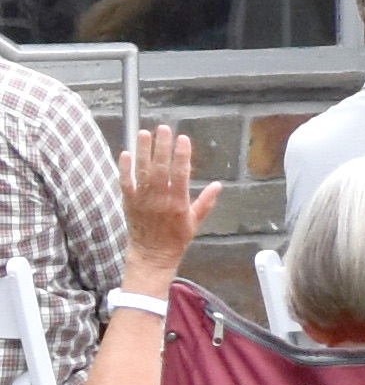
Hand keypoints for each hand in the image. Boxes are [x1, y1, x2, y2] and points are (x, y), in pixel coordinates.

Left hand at [121, 121, 212, 282]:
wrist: (151, 256)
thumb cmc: (176, 239)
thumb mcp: (196, 222)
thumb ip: (206, 202)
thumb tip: (219, 185)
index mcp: (178, 202)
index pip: (181, 173)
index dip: (182, 154)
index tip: (183, 139)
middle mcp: (159, 199)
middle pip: (161, 168)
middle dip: (162, 146)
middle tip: (163, 128)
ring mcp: (142, 200)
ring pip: (142, 171)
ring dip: (143, 151)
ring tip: (144, 133)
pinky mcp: (129, 203)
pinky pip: (126, 183)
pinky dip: (125, 168)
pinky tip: (125, 154)